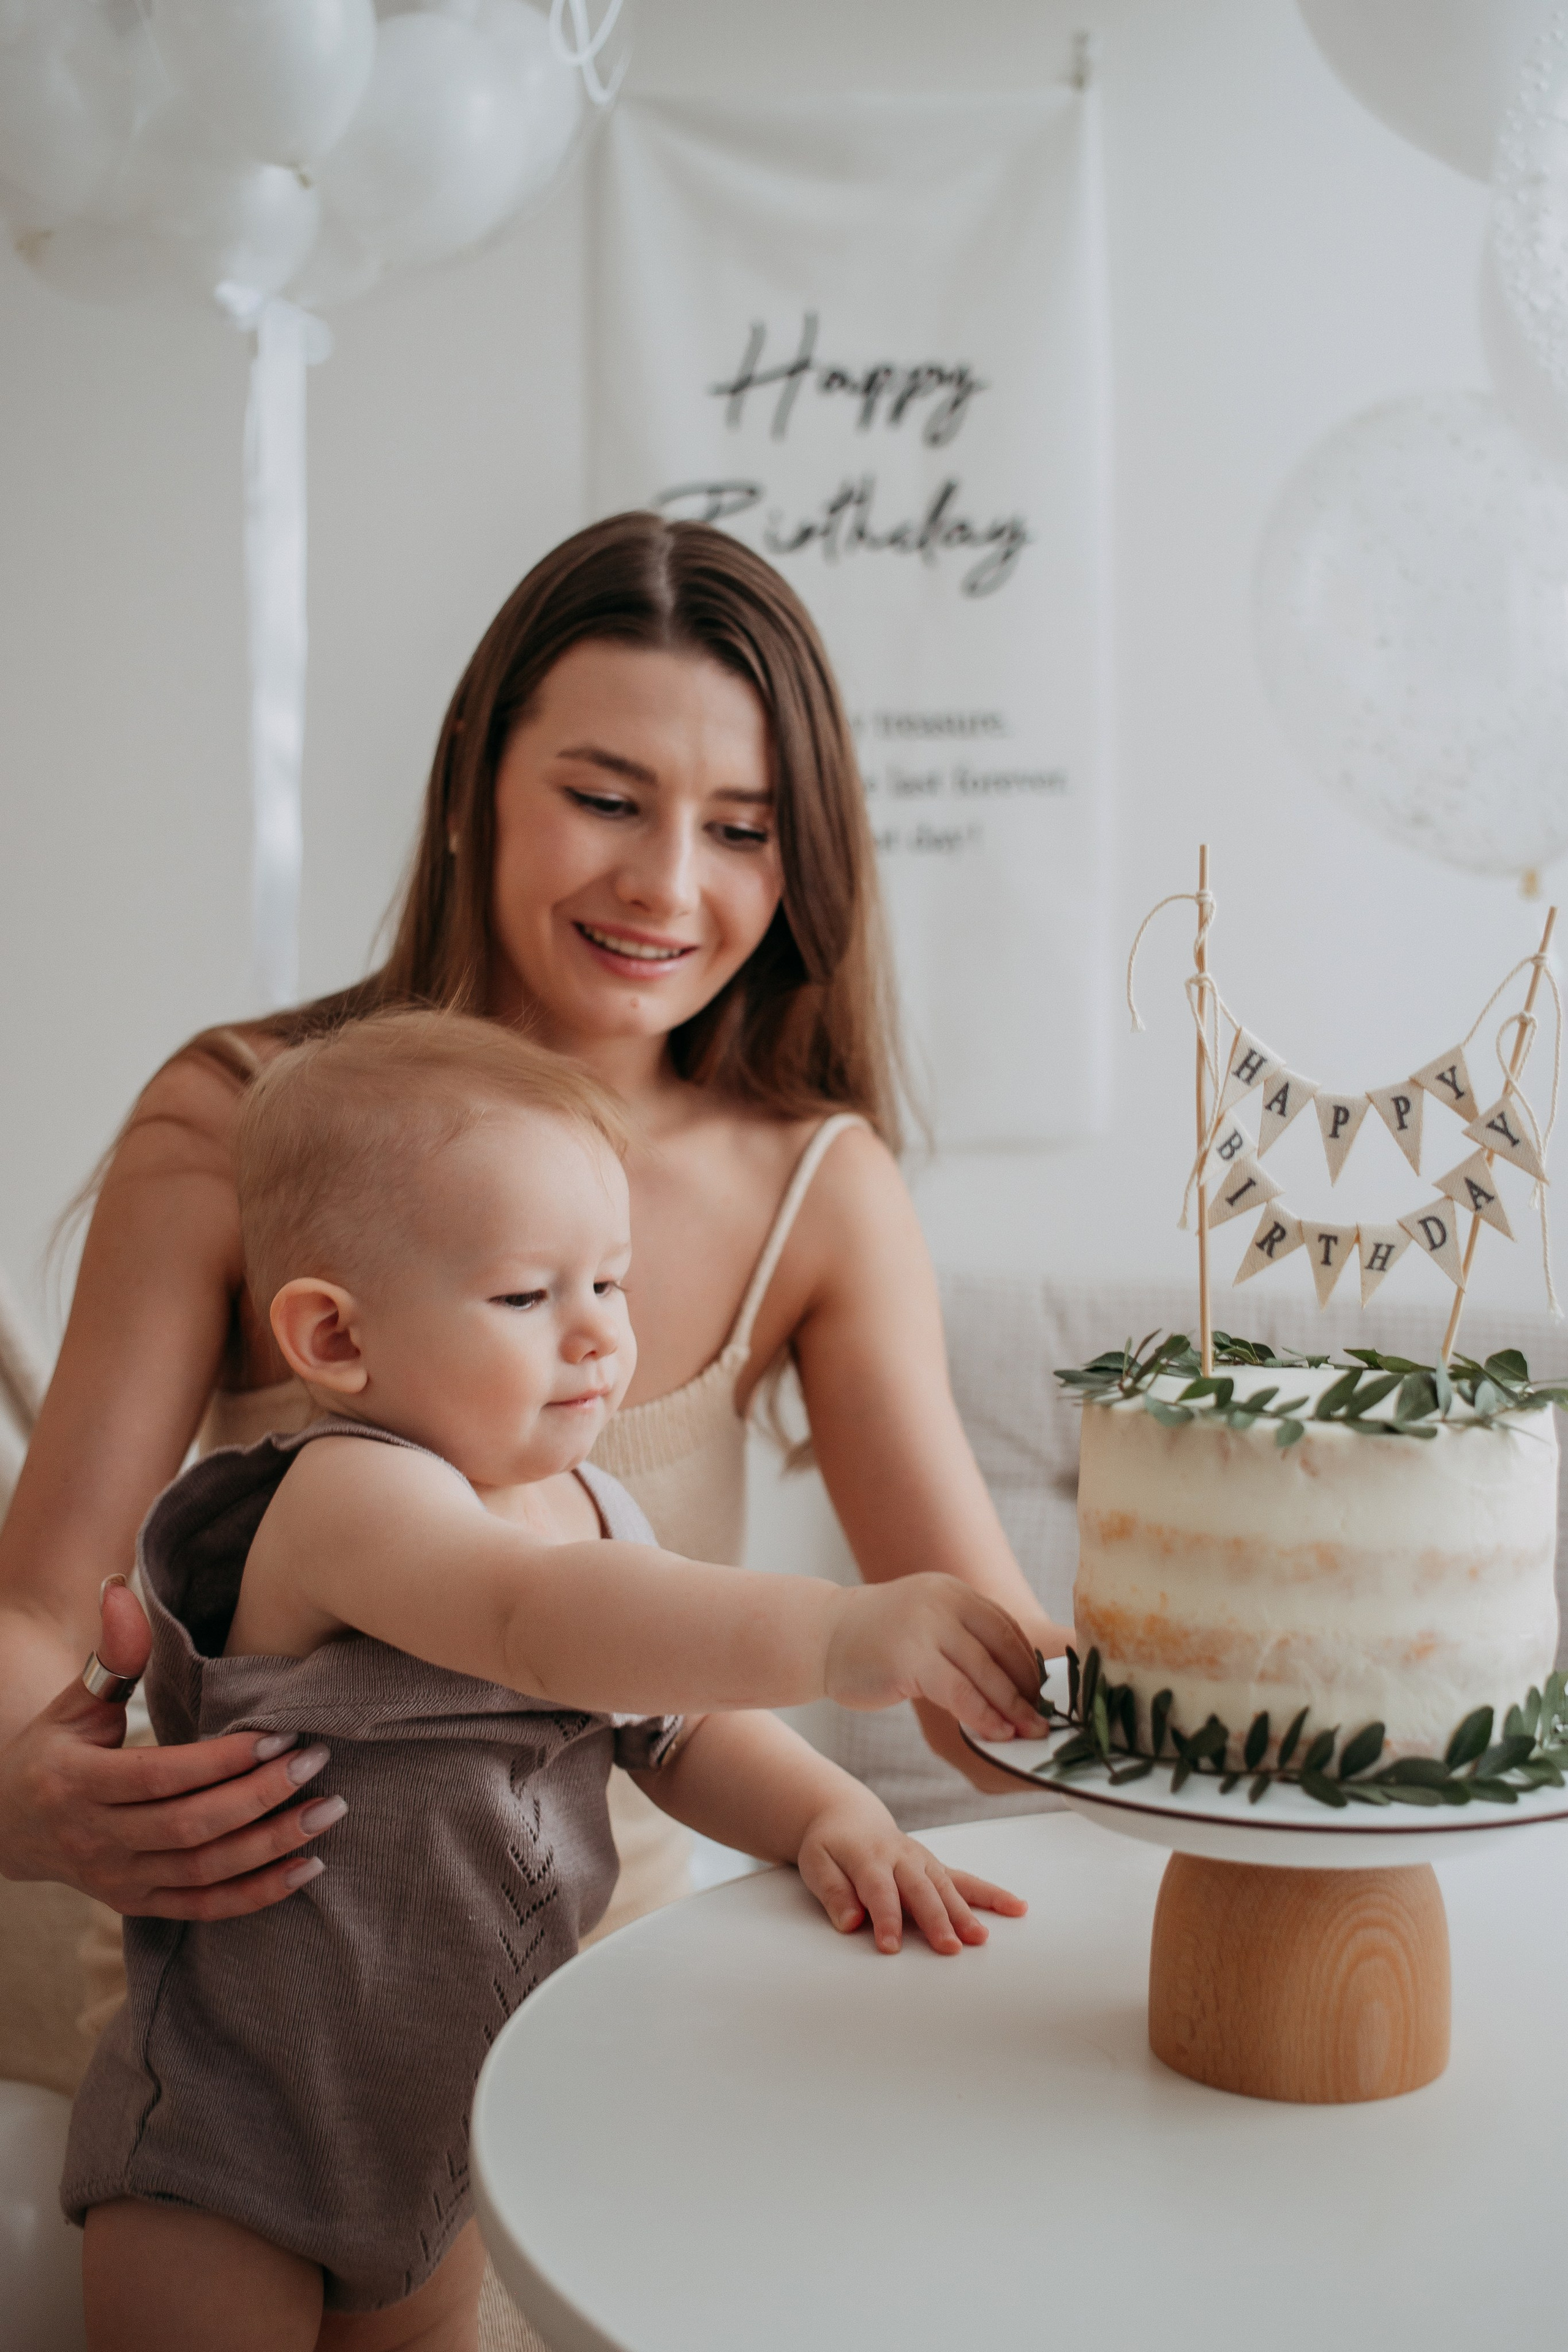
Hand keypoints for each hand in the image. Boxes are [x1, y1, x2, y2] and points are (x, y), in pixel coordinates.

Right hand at [0, 1579, 344, 1918]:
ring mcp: (118, 1880)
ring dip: (271, 1845)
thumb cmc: (56, 1749)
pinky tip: (307, 1866)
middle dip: (260, 1796)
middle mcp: (95, 1839)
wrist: (10, 1825)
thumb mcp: (74, 1701)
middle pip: (190, 1826)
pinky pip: (205, 1907)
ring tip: (327, 1811)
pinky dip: (258, 1893)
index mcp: (76, 1782)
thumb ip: (111, 1653)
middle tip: (317, 1761)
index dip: (221, 1762)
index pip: (160, 1776)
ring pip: (205, 1872)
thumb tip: (120, 1589)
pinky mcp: (139, 1904)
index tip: (279, 1736)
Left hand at [797, 1791, 1027, 1954]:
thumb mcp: (816, 1864)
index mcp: (868, 1856)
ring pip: (947, 1886)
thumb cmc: (830, 1846)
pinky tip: (1016, 1907)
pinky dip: (991, 1893)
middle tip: (948, 1948)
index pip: (879, 1891)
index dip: (886, 1919)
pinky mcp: (936, 1866)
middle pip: (920, 1890)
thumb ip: (833, 1892)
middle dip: (935, 1919)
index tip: (890, 1947)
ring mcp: (922, 1860)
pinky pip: (967, 1879)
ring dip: (965, 1912)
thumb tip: (850, 1922)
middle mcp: (901, 1857)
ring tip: (980, 1938)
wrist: (847, 1817)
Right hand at [823, 1573, 1045, 1739]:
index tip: (1041, 1697)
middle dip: (1027, 1691)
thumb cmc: (876, 1640)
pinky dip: (982, 1715)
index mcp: (953, 1592)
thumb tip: (1012, 1681)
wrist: (821, 1636)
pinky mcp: (909, 1658)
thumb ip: (962, 1638)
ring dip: (1011, 1708)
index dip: (1028, 1666)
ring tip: (1027, 1733)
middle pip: (1002, 1651)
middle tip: (1042, 1722)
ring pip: (985, 1673)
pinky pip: (959, 1693)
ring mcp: (926, 1627)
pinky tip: (994, 1733)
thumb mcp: (925, 1622)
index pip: (1006, 1629)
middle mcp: (944, 1602)